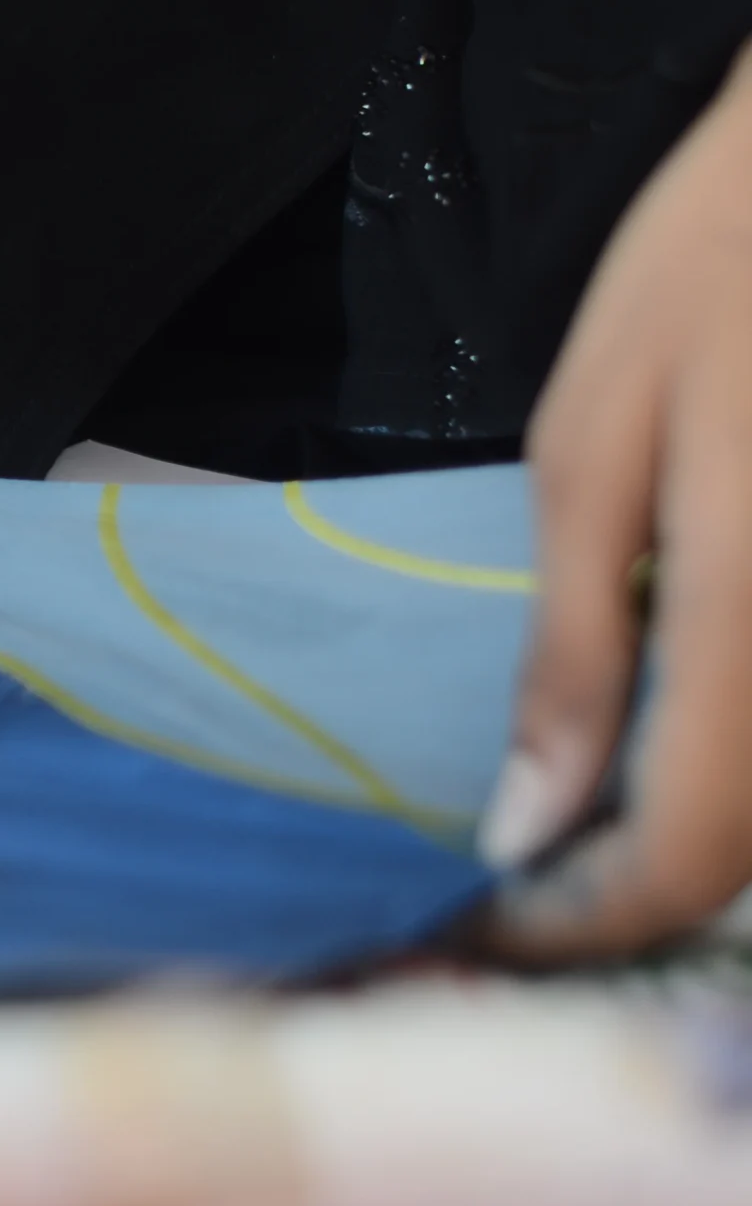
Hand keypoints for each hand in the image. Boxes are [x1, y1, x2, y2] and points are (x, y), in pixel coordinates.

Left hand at [481, 36, 751, 959]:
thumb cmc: (708, 279)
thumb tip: (526, 827)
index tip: (481, 925)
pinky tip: (648, 723)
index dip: (581, 926)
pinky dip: (725, 754)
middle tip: (506, 874)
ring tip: (563, 805)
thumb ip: (574, 647)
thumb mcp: (590, 448)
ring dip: (679, 829)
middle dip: (626, 890)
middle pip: (750, 851)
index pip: (691, 862)